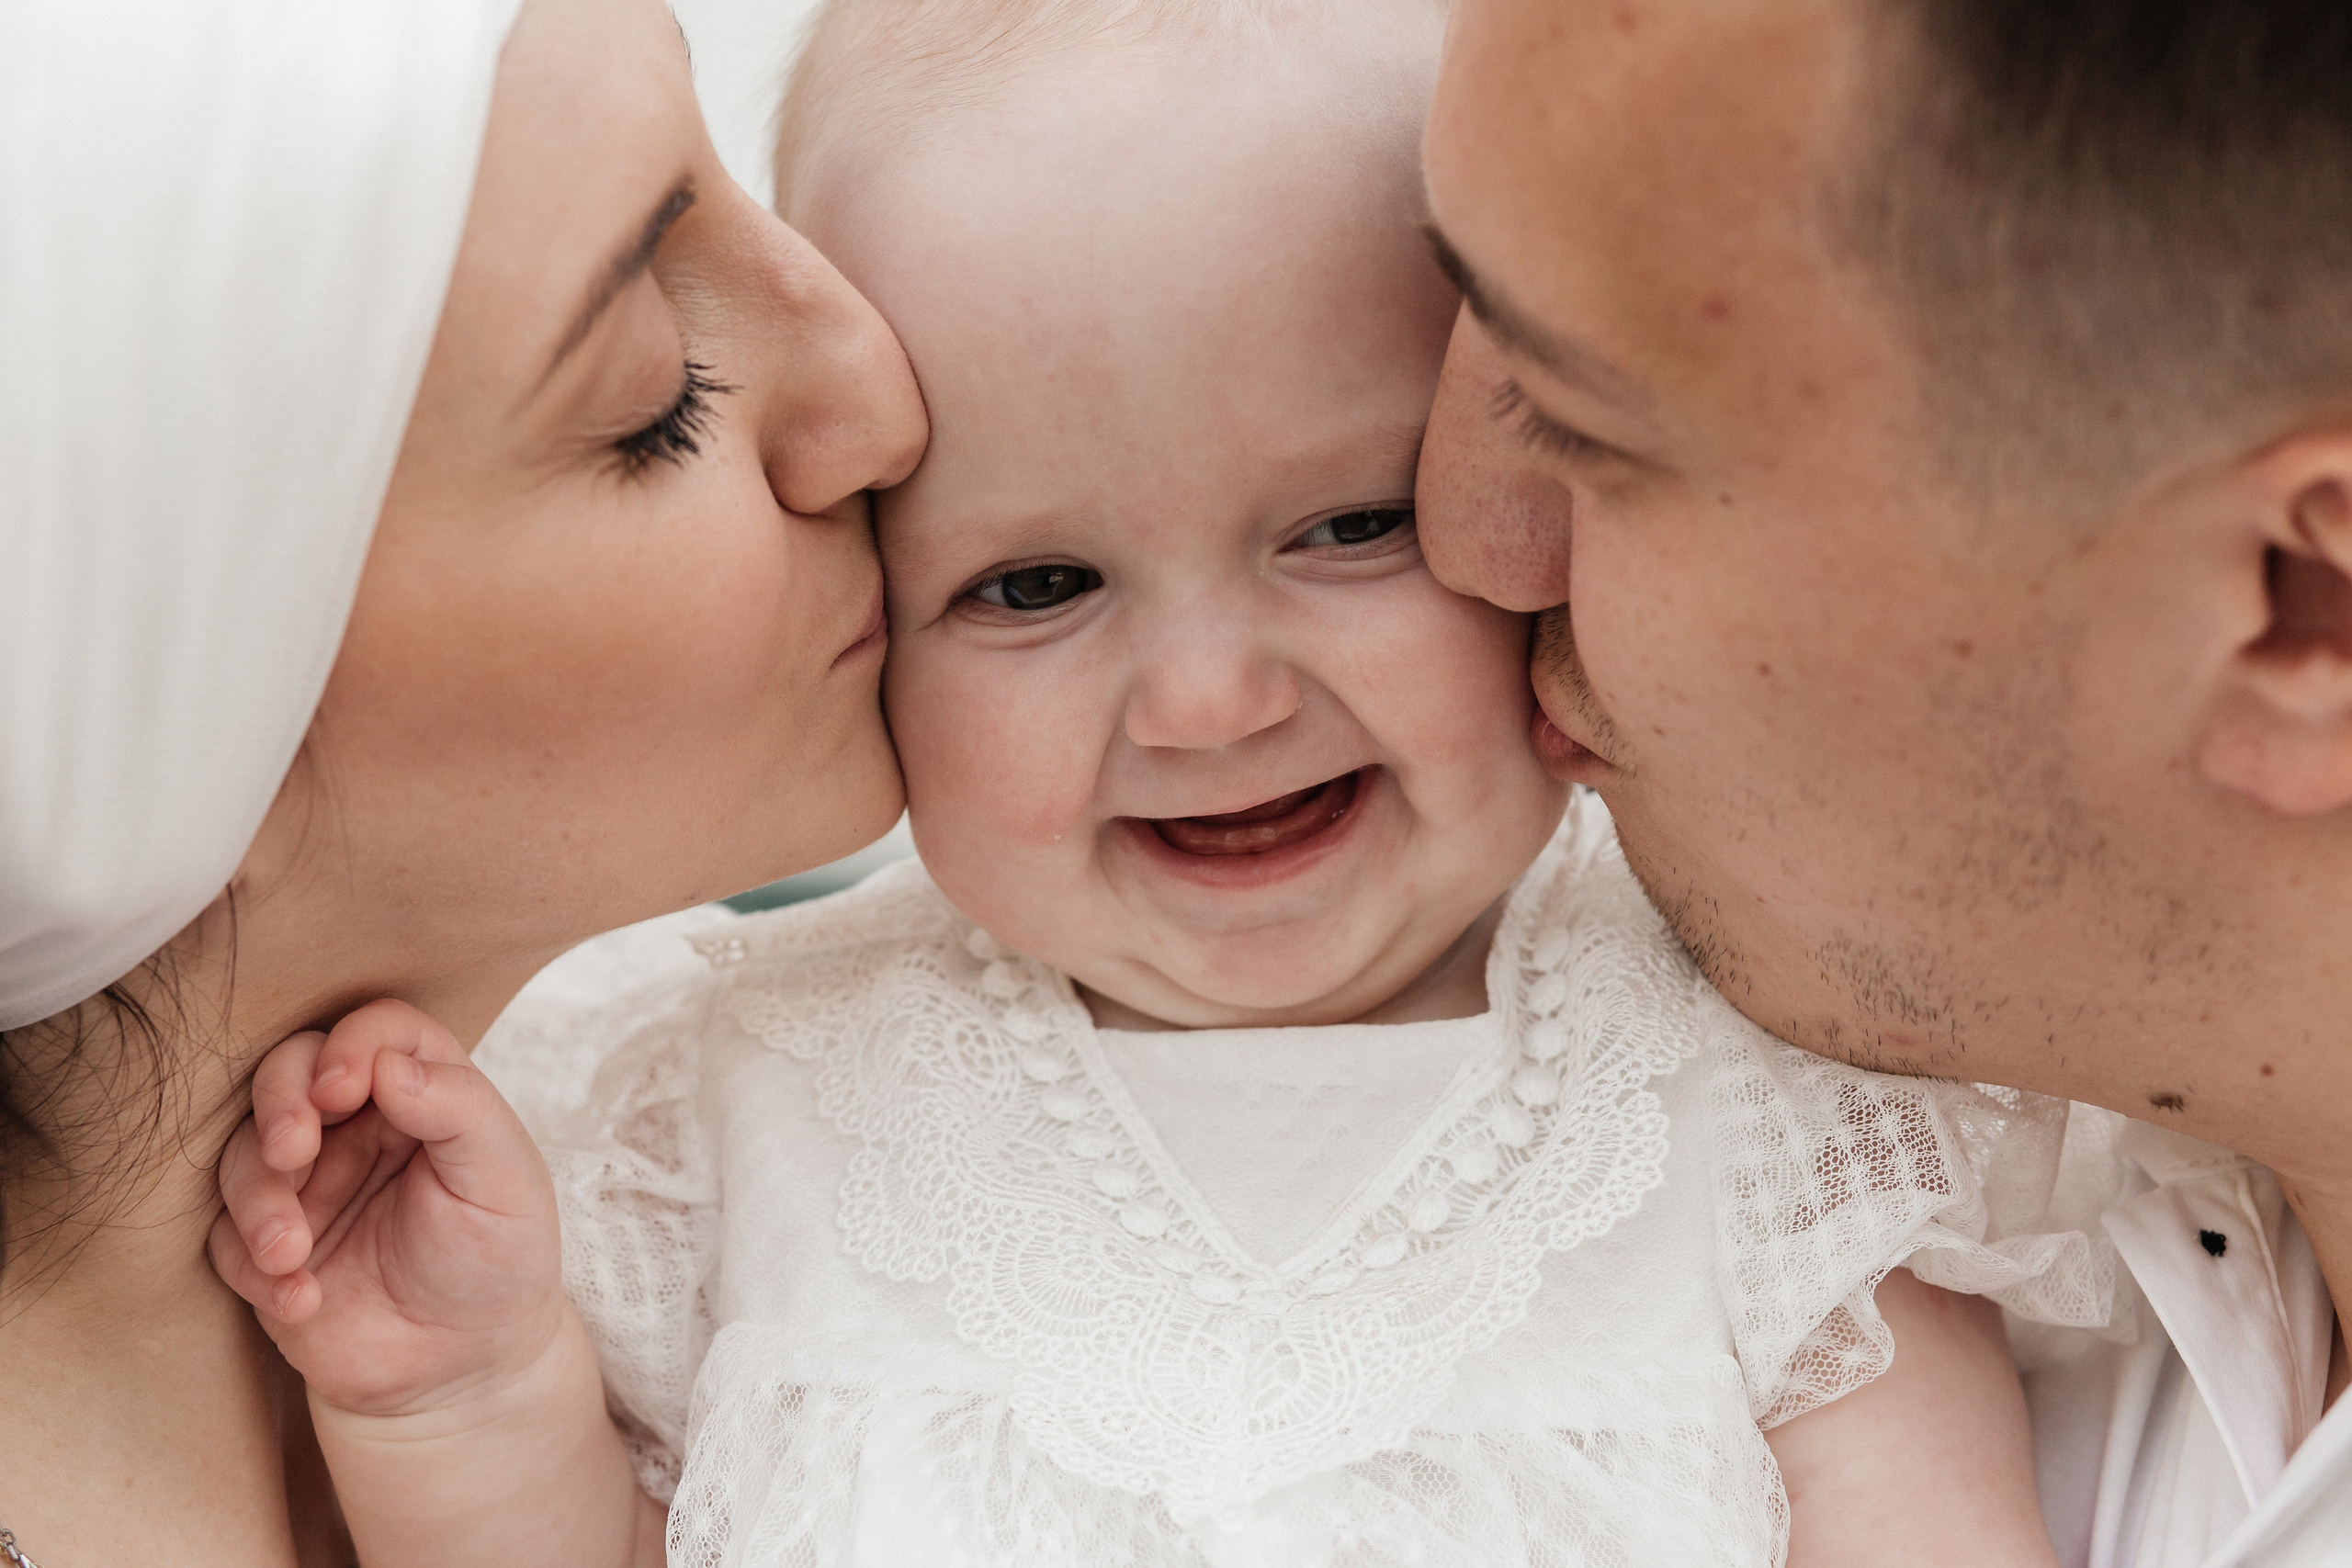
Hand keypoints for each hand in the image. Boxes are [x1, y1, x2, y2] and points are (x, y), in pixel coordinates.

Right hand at [209, 999, 566, 1417]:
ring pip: (242, 1156)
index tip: (343, 1087)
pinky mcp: (264, 1248)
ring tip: (293, 1252)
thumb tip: (388, 1063)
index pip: (375, 1031)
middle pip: (287, 1072)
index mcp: (419, 1091)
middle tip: (293, 1150)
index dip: (350, 1044)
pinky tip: (302, 1299)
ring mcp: (304, 1184)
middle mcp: (353, 1126)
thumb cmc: (497, 1257)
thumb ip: (458, 1110)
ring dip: (258, 1199)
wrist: (465, 1366)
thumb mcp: (505, 1181)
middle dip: (278, 1105)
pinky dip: (252, 1268)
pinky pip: (225, 1240)